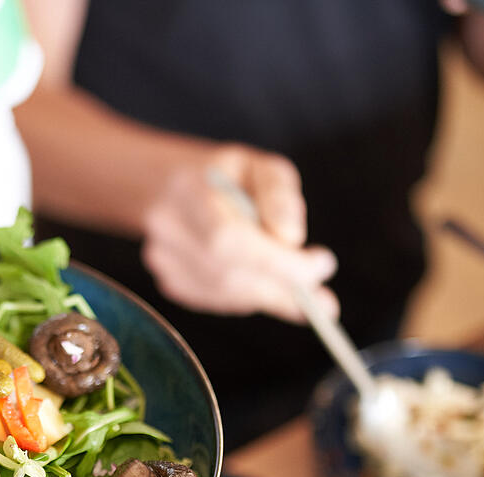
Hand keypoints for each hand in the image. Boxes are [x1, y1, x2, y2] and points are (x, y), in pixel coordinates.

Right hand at [140, 143, 337, 323]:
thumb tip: (291, 238)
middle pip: (226, 275)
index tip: (322, 266)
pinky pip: (218, 302)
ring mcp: (162, 259)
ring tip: (296, 282)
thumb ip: (280, 196)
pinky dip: (248, 297)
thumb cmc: (223, 175)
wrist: (164, 185)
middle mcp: (166, 228)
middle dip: (282, 285)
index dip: (277, 261)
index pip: (229, 239)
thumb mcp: (259, 167)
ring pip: (225, 294)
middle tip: (320, 293)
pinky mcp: (169, 282)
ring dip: (268, 294)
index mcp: (188, 189)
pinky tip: (263, 281)